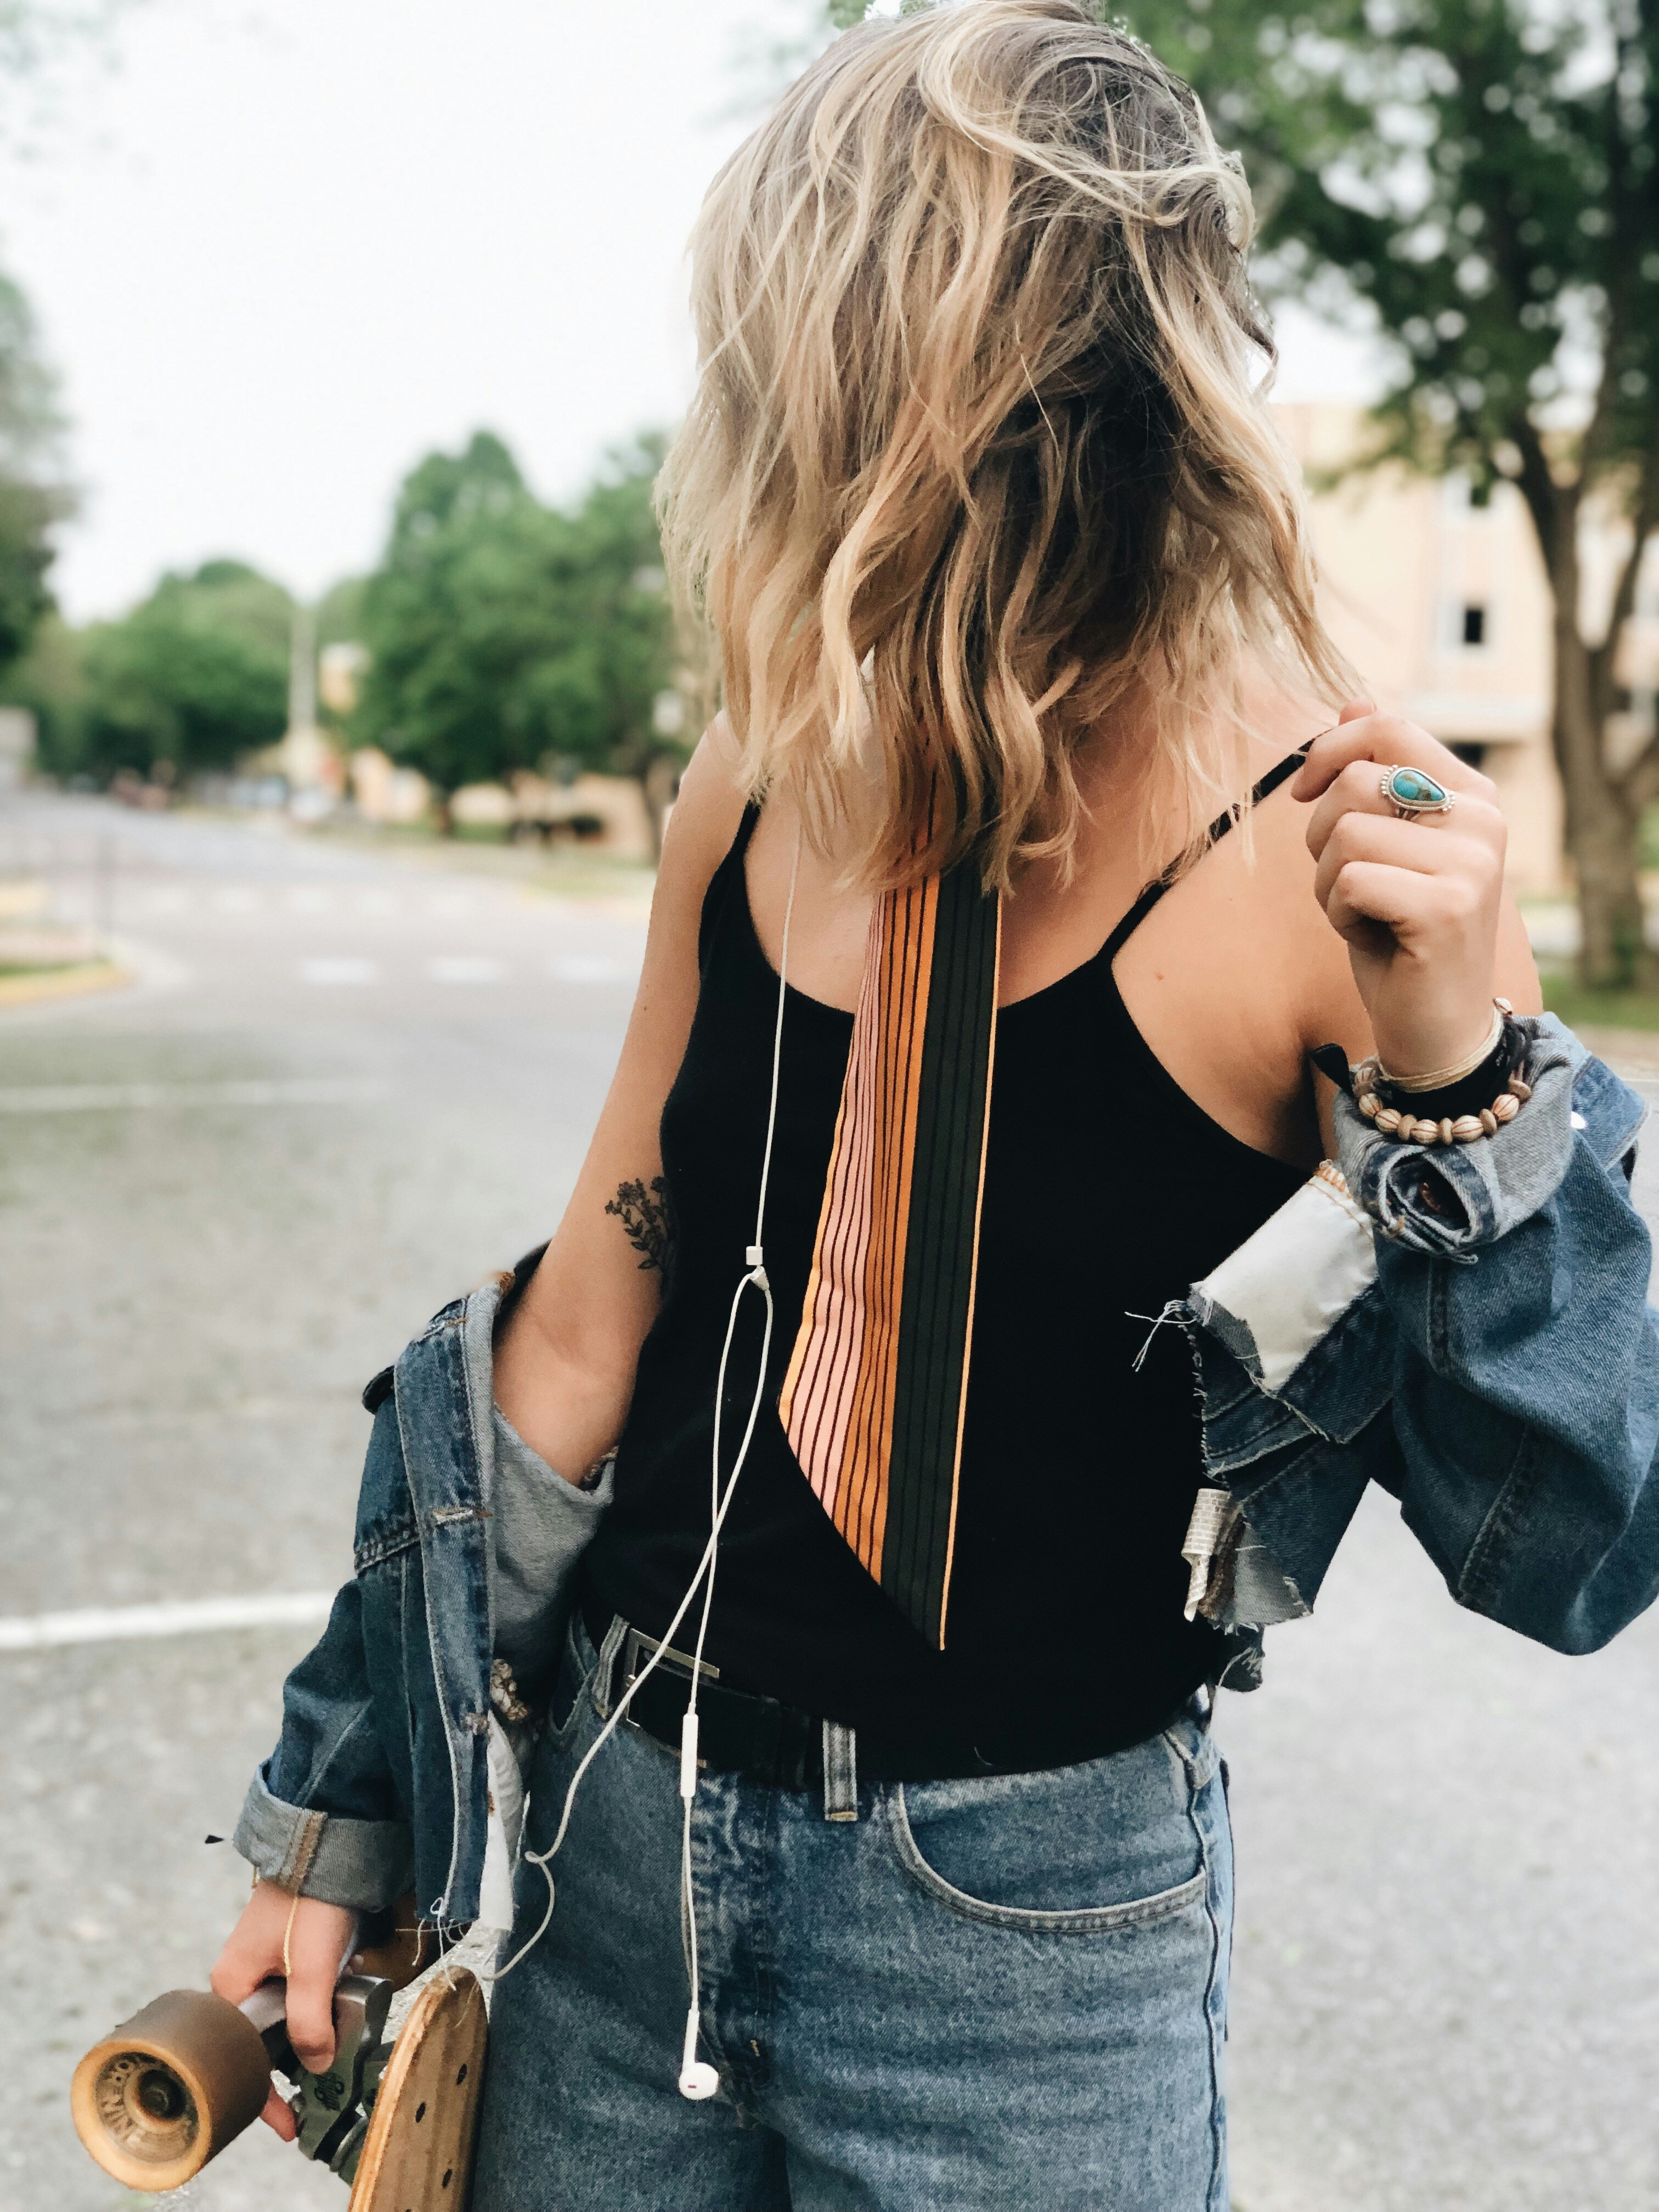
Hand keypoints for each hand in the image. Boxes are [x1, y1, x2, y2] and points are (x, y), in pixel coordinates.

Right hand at [210, 1883, 355, 2139]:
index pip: (243, 2058)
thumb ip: (311, 2020)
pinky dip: (324, 1993)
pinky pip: (302, 1987)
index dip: (265, 2096)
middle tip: (326, 2074)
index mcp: (231, 1986)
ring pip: (288, 2012)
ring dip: (317, 2019)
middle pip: (265, 2039)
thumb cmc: (312, 1898)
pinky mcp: (287, 1948)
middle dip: (297, 2056)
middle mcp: (240, 1976)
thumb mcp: (311, 1966)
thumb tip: (316, 2065)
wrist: (329, 1838)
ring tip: (344, 2016)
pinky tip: (347, 1977)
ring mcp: (263, 1961)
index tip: (288, 2127)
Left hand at [1293, 701, 1506, 1078]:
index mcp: (1471, 793)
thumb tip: (1354, 700)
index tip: (1302, 792)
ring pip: (1344, 834)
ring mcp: (1471, 863)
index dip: (1327, 750)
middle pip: (1353, 783)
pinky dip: (1339, 915)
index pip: (1386, 726)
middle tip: (1346, 883)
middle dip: (1320, 837)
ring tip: (1364, 913)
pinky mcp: (1447, 908)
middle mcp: (1482, 819)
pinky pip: (1348, 881)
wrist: (1437, 1026)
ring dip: (1327, 882)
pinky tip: (1372, 938)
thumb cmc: (1400, 932)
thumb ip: (1379, 775)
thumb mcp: (1386, 846)